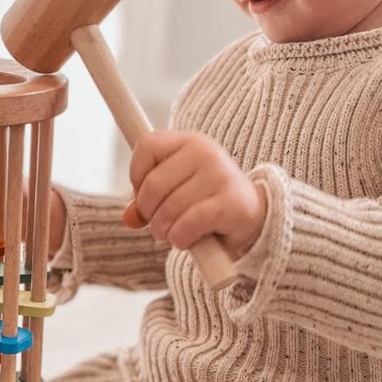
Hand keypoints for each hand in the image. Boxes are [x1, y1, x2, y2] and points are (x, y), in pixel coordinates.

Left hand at [123, 131, 266, 260]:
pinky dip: (180, 239)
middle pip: (152, 185)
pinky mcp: (230, 204)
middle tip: (160, 225)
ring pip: (169, 209)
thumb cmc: (206, 202)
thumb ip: (148, 201)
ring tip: (174, 234)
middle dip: (149, 213)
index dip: (137, 176)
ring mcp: (220, 175)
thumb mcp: (175, 193)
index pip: (146, 146)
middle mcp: (206, 152)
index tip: (148, 196)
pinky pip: (187, 225)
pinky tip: (186, 240)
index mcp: (189, 141)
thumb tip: (129, 218)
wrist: (253, 216)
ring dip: (164, 231)